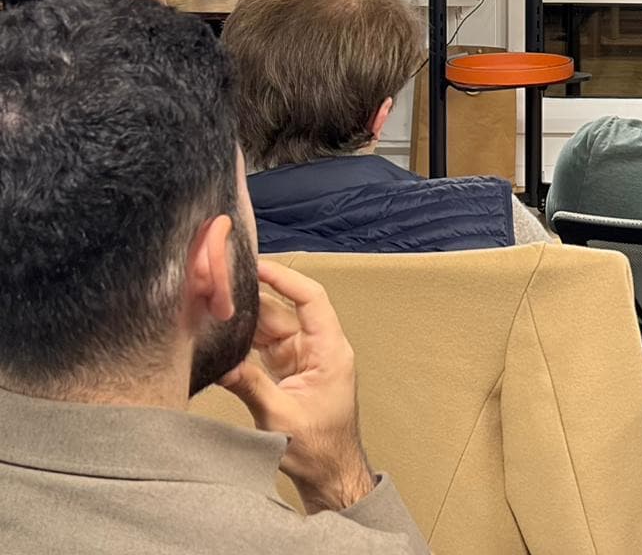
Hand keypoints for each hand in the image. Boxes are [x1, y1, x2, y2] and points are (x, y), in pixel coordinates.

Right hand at [220, 261, 375, 513]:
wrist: (329, 473)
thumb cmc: (318, 448)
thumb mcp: (280, 417)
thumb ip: (251, 386)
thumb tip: (222, 363)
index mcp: (329, 351)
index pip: (311, 299)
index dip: (285, 278)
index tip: (258, 266)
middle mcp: (319, 348)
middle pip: (286, 310)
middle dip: (255, 296)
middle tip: (221, 284)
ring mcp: (304, 358)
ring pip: (273, 327)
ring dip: (247, 318)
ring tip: (215, 304)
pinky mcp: (290, 371)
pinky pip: (267, 346)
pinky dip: (246, 340)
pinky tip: (223, 333)